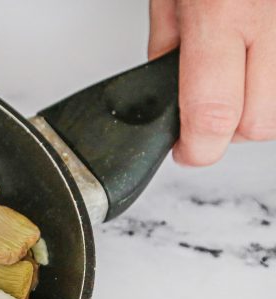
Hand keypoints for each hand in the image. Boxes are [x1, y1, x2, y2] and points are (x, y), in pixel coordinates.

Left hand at [149, 0, 275, 165]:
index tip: (184, 152)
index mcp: (221, 12)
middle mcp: (269, 18)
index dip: (196, 148)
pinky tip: (253, 67)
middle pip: (259, 123)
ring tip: (232, 82)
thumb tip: (165, 94)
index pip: (214, 113)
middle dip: (227, 133)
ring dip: (255, 108)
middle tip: (202, 118)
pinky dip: (270, 84)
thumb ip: (167, 47)